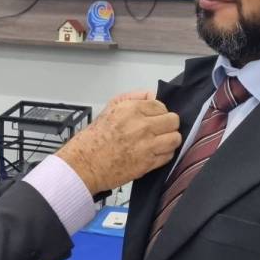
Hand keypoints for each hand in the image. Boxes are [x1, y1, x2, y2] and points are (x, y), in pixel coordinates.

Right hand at [57, 93, 179, 193]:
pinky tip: (154, 153)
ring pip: (175, 138)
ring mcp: (147, 145)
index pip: (161, 106)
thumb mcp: (110, 108)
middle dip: (167, 124)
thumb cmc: (94, 137)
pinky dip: (164, 154)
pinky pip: (168, 156)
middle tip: (159, 129)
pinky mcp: (148, 163)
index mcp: (132, 109)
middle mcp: (142, 126)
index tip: (154, 118)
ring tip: (160, 142)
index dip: (159, 112)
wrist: (84, 164)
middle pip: (173, 121)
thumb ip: (134, 97)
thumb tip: (152, 95)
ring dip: (169, 139)